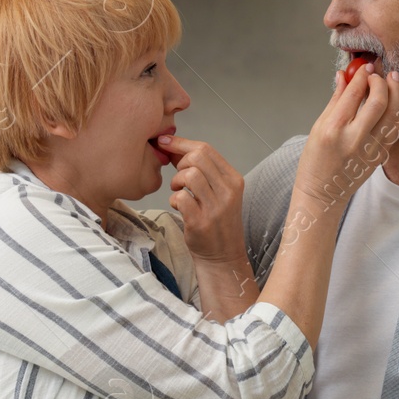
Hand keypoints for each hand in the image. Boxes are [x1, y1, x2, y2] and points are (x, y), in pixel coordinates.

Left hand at [161, 136, 245, 266]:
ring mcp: (216, 207)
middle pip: (197, 157)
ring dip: (177, 181)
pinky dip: (174, 199)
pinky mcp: (201, 222)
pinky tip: (178, 206)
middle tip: (178, 177)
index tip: (165, 142)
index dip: (181, 143)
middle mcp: (228, 191)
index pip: (206, 149)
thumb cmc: (216, 222)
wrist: (223, 256)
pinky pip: (180, 197)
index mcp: (234, 179)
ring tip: (179, 191)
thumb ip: (202, 170)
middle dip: (179, 162)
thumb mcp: (218, 192)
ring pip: (189, 174)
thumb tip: (172, 146)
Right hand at [293, 64, 398, 209]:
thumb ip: (335, 100)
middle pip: (379, 102)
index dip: (362, 76)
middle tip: (380, 72)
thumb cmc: (315, 162)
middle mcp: (355, 139)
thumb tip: (343, 77)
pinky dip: (396, 112)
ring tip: (393, 79)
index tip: (365, 66)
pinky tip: (393, 101)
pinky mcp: (380, 156)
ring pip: (393, 115)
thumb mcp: (318, 127)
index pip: (354, 94)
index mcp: (334, 130)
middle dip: (382, 81)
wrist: (322, 193)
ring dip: (396, 94)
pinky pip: (394, 129)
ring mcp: (371, 149)